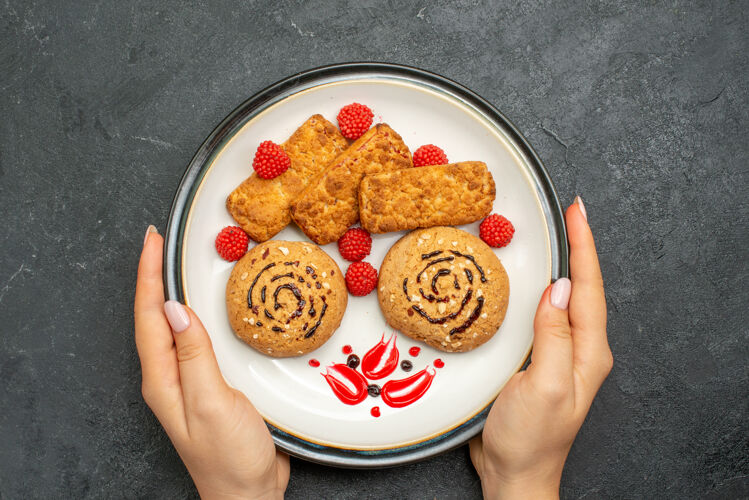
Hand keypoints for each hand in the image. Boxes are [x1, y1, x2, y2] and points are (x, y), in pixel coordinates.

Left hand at [135, 226, 288, 498]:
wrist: (248, 493)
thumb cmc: (229, 458)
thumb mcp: (212, 403)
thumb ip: (194, 356)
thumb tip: (177, 310)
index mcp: (163, 379)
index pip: (150, 316)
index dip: (149, 275)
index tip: (153, 241)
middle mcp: (170, 376)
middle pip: (156, 316)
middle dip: (154, 276)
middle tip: (160, 242)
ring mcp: (189, 380)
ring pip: (176, 326)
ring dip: (174, 292)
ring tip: (176, 264)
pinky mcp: (210, 383)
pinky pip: (199, 339)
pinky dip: (200, 314)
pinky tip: (210, 308)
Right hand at [470, 197, 612, 498]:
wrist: (513, 473)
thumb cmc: (530, 439)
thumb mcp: (542, 386)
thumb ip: (554, 337)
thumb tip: (560, 289)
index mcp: (588, 353)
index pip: (589, 289)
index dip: (583, 247)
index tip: (577, 213)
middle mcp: (578, 349)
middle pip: (582, 288)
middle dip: (577, 247)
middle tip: (568, 213)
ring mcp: (558, 354)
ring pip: (563, 299)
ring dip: (559, 264)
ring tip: (553, 235)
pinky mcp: (537, 358)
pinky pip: (541, 315)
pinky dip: (536, 289)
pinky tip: (527, 282)